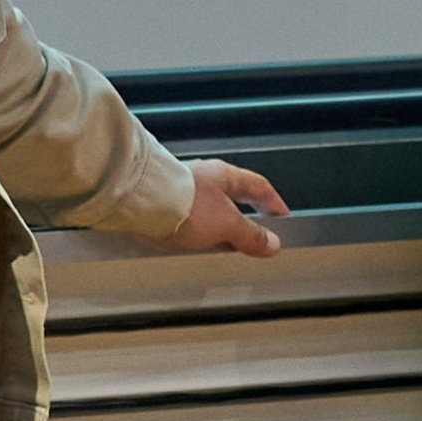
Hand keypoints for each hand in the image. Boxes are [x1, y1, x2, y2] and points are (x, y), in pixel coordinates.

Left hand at [173, 160, 292, 258]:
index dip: (273, 203)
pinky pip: (188, 215)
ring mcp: (183, 187)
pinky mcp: (163, 200)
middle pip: (233, 196)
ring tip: (222, 245)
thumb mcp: (227, 225)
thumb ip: (250, 235)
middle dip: (244, 217)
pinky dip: (196, 228)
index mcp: (227, 175)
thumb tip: (272, 244)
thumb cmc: (185, 204)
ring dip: (218, 224)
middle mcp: (205, 177)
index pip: (259, 186)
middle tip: (253, 237)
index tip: (281, 217)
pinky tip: (193, 242)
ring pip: (209, 206)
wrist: (140, 200)